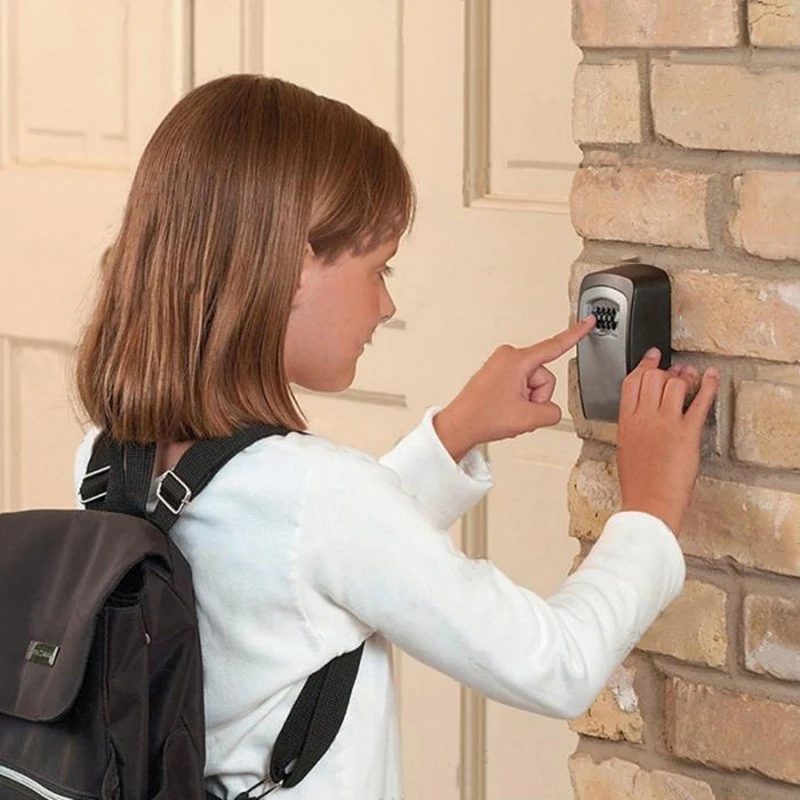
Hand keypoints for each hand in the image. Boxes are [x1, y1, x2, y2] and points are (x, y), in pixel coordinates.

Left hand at [434, 317, 595, 461]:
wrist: (459, 425)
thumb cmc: (482, 417)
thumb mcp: (528, 419)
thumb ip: (552, 412)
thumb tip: (550, 410)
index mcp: (516, 360)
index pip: (554, 345)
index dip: (576, 334)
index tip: (589, 320)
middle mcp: (508, 357)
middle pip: (544, 378)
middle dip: (537, 398)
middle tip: (517, 411)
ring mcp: (502, 365)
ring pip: (534, 386)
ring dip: (527, 403)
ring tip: (507, 411)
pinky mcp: (499, 375)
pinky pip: (522, 387)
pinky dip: (518, 402)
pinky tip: (504, 410)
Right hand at [616, 349, 718, 532]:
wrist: (649, 503)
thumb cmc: (638, 484)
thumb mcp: (625, 449)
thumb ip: (633, 427)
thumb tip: (643, 413)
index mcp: (627, 423)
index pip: (632, 382)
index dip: (644, 365)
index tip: (652, 358)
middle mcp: (645, 419)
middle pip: (653, 378)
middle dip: (665, 370)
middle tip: (674, 370)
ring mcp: (666, 424)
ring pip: (674, 384)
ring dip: (684, 376)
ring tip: (690, 375)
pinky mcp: (687, 433)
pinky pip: (699, 401)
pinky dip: (708, 385)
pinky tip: (711, 377)